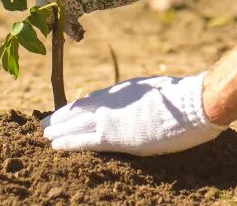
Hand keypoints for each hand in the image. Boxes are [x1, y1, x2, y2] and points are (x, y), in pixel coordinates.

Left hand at [41, 73, 225, 155]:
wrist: (192, 104)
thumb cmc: (183, 97)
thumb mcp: (158, 90)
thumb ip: (143, 97)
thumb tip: (142, 102)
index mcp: (123, 91)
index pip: (94, 100)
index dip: (78, 108)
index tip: (67, 112)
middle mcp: (113, 102)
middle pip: (80, 110)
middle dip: (62, 118)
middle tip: (45, 124)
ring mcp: (113, 118)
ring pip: (77, 124)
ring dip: (59, 129)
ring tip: (44, 134)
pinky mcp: (115, 136)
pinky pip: (85, 140)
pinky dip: (69, 142)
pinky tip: (56, 145)